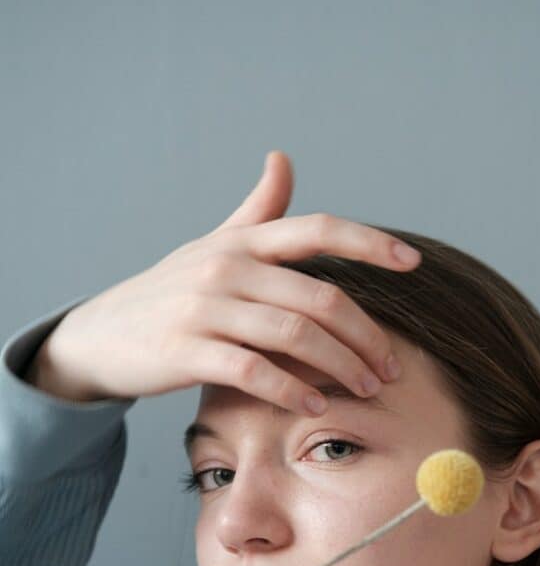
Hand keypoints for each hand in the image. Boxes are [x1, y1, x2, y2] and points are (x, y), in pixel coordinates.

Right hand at [33, 151, 419, 408]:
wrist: (100, 335)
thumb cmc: (168, 292)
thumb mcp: (211, 246)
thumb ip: (255, 212)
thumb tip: (283, 159)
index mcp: (242, 242)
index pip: (318, 230)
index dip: (370, 244)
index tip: (413, 262)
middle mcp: (227, 267)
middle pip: (319, 298)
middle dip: (366, 337)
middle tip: (389, 369)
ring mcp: (205, 308)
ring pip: (295, 335)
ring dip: (341, 367)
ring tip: (365, 390)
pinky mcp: (187, 351)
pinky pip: (254, 371)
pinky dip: (292, 390)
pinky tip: (314, 406)